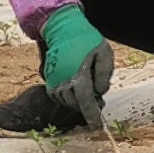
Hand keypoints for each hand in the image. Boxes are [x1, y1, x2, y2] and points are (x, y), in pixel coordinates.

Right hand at [34, 6, 112, 120]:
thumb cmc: (86, 39)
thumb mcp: (104, 53)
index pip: (85, 101)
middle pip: (75, 103)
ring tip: (88, 94)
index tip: (96, 124)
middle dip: (86, 107)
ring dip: (76, 102)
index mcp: (78, 74)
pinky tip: (75, 90)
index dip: (91, 115)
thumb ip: (103, 74)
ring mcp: (54, 79)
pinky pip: (57, 95)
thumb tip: (99, 92)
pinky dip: (67, 97)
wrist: (62, 28)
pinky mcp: (48, 77)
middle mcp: (63, 79)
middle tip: (98, 102)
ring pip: (65, 101)